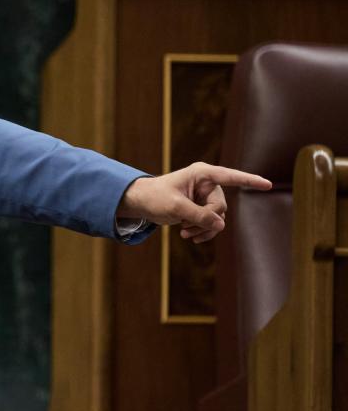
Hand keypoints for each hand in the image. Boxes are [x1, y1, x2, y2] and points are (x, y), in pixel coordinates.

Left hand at [117, 161, 271, 242]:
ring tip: (184, 233)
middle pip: (220, 207)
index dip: (249, 181)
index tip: (268, 184)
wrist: (141, 203)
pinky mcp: (203, 207)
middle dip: (206, 220)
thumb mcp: (175, 207)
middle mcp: (208, 183)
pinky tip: (189, 237)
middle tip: (185, 227)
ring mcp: (206, 196)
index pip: (230, 176)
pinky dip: (203, 231)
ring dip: (203, 228)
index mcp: (202, 174)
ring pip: (218, 218)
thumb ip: (198, 215)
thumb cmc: (155, 197)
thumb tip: (221, 225)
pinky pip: (213, 223)